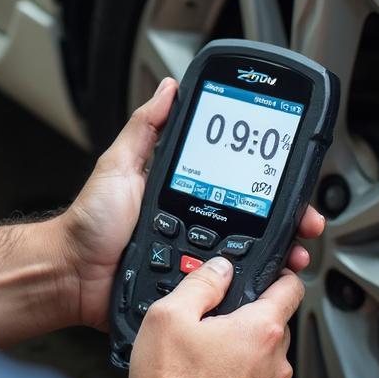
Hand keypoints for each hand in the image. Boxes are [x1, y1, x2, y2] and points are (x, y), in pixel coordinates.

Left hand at [60, 78, 324, 330]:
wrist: (73, 274)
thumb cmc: (91, 222)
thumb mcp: (119, 165)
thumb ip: (144, 128)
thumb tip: (168, 89)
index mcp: (184, 192)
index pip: (235, 181)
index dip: (265, 179)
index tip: (288, 174)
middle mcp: (195, 224)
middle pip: (254, 221)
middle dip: (287, 219)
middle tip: (305, 219)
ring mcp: (196, 258)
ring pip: (251, 256)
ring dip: (280, 252)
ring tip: (297, 250)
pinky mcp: (192, 289)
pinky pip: (230, 288)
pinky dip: (255, 285)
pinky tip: (271, 279)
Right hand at [126, 257, 304, 377]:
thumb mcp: (169, 315)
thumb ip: (201, 283)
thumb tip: (218, 268)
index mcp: (261, 330)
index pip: (291, 288)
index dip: (280, 273)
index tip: (271, 272)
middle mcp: (275, 363)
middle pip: (275, 324)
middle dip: (249, 316)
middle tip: (214, 318)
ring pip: (263, 359)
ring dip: (241, 352)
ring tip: (201, 357)